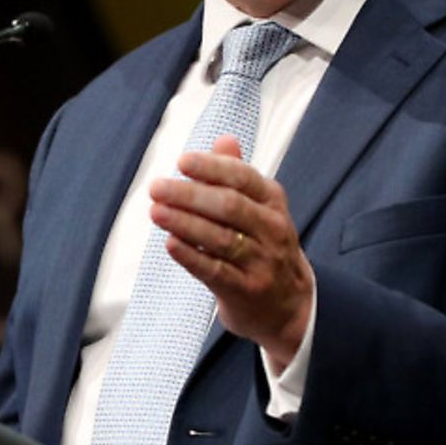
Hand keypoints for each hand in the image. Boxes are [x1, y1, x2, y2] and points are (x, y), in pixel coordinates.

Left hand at [149, 134, 313, 369]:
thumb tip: (224, 139)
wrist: (289, 305)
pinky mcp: (246, 290)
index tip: (181, 162)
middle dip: (189, 195)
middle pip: (229, 206)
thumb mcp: (260, 208)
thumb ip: (238, 175)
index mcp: (273, 201)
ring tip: (156, 211)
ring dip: (184, 223)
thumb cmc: (264, 247)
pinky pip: (215, 271)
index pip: (242, 177)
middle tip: (157, 187)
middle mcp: (272, 229)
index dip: (211, 168)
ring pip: (221, 238)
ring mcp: (261, 262)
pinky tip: (170, 244)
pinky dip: (191, 256)